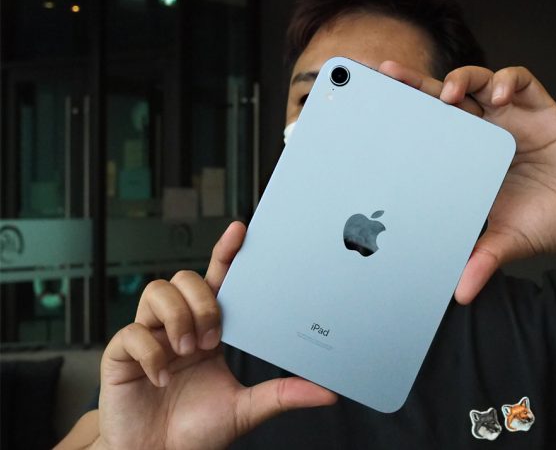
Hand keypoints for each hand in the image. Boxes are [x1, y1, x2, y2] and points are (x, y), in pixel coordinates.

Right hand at [95, 222, 336, 448]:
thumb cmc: (198, 431)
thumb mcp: (247, 410)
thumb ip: (283, 395)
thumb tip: (328, 392)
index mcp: (208, 330)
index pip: (217, 281)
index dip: (226, 254)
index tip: (240, 231)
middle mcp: (179, 326)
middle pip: (186, 279)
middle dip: (202, 302)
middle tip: (212, 339)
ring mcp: (149, 337)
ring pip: (157, 291)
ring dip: (178, 318)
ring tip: (187, 352)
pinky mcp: (122, 355)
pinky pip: (132, 332)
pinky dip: (151, 352)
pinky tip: (162, 377)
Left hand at [379, 62, 555, 303]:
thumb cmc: (550, 223)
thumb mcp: (508, 243)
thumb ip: (483, 261)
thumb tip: (461, 294)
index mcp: (470, 161)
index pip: (432, 132)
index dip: (407, 119)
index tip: (377, 114)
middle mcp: (486, 135)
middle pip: (447, 99)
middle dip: (419, 85)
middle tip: (393, 77)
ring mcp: (514, 119)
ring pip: (480, 81)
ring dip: (462, 79)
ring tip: (451, 94)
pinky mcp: (544, 111)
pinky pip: (523, 83)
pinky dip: (509, 81)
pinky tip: (502, 94)